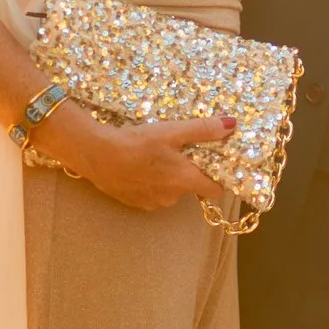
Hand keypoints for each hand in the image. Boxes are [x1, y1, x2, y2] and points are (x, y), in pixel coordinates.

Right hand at [33, 105, 233, 211]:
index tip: (215, 163)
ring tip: (157, 156)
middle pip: (192, 187)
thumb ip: (203, 130)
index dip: (218, 177)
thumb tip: (232, 125)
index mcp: (185, 181)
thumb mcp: (172, 131)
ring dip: (169, 176)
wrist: (97, 155)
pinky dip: (152, 182)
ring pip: (172, 190)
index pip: (215, 190)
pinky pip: (153, 194)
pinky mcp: (135, 203)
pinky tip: (141, 166)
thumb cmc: (137, 142)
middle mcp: (172, 198)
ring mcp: (153, 203)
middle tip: (179, 150)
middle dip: (189, 171)